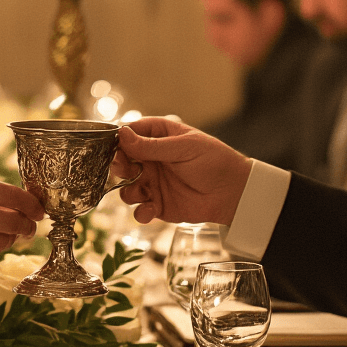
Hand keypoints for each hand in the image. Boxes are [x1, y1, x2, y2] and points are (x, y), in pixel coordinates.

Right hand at [115, 119, 251, 225]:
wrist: (233, 192)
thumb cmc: (214, 161)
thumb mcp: (183, 148)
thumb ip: (152, 146)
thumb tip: (122, 134)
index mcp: (158, 137)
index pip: (130, 134)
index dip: (119, 140)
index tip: (113, 147)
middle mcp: (152, 160)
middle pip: (123, 161)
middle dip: (120, 166)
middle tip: (126, 169)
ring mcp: (153, 182)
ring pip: (126, 187)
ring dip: (128, 190)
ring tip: (140, 192)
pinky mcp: (158, 205)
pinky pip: (139, 210)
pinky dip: (140, 212)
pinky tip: (150, 210)